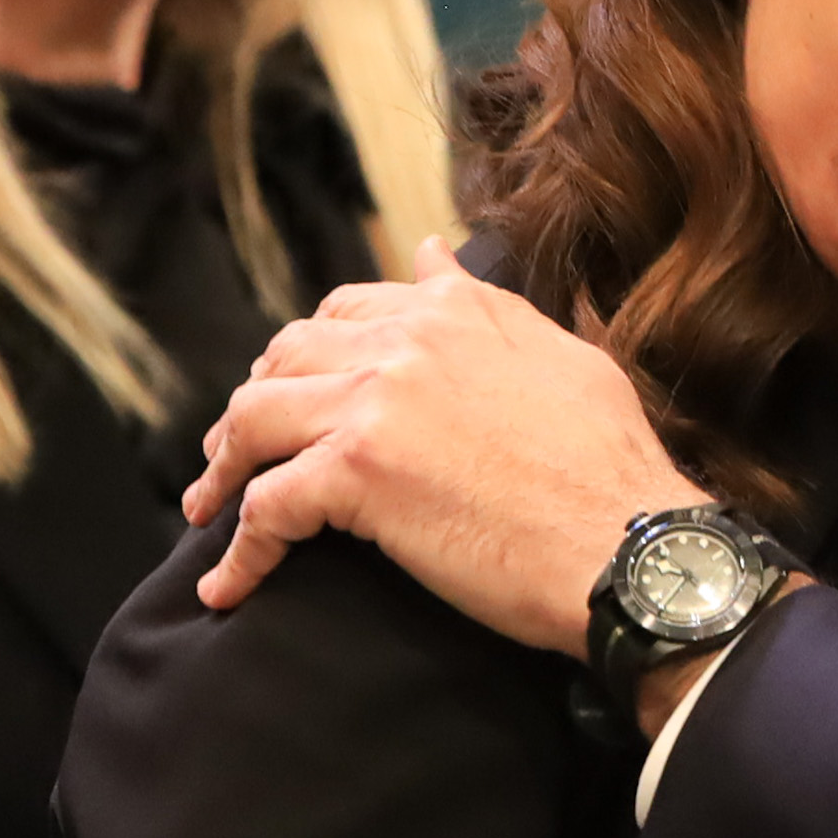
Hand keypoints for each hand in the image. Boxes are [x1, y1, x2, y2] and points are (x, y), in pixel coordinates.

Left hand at [180, 238, 706, 648]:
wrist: (626, 545)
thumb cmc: (610, 467)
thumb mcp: (561, 354)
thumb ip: (484, 302)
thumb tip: (433, 249)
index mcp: (452, 311)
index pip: (344, 312)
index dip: (308, 355)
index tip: (298, 394)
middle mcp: (403, 343)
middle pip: (284, 358)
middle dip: (253, 403)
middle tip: (238, 453)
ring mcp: (373, 405)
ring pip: (253, 419)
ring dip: (222, 468)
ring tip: (212, 509)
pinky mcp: (355, 476)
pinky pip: (264, 507)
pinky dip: (238, 554)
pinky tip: (225, 588)